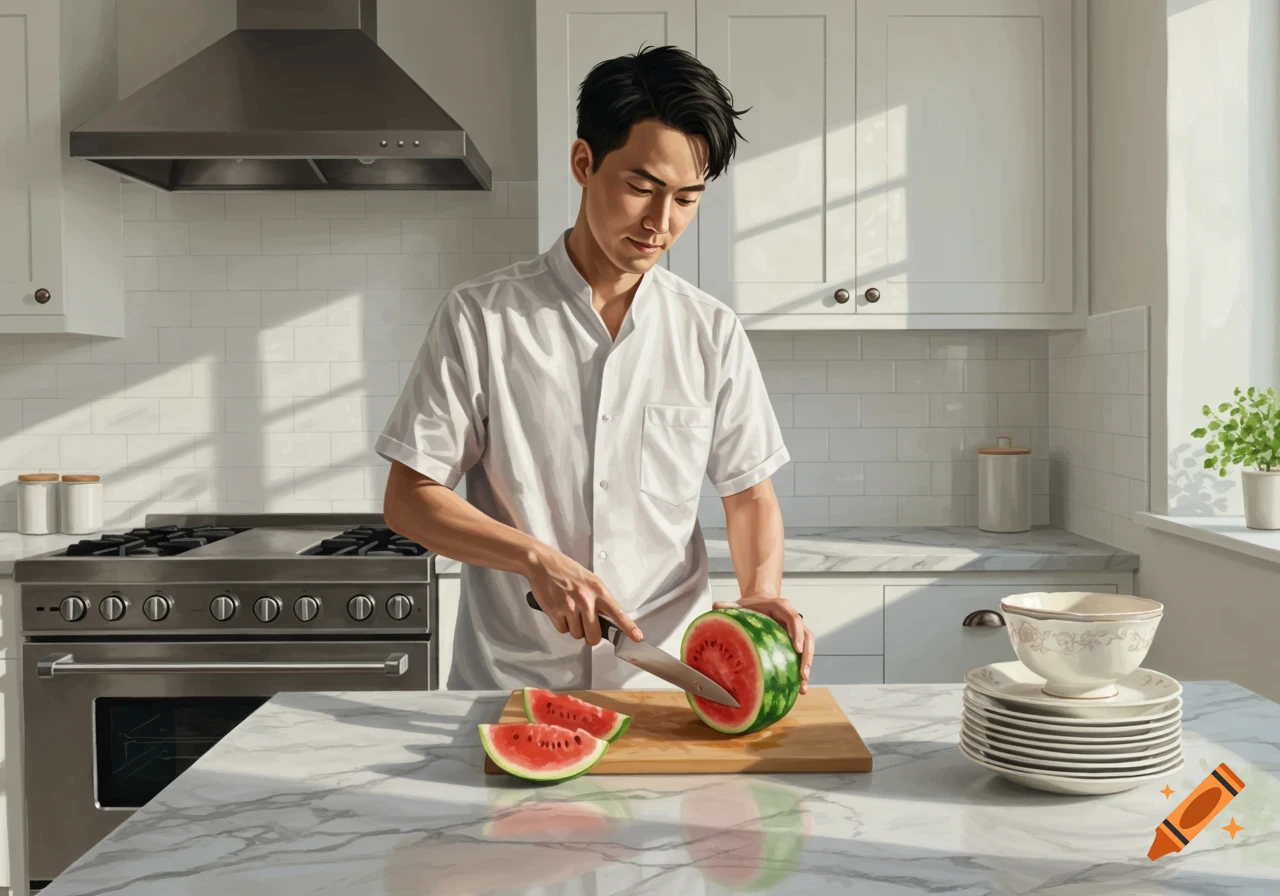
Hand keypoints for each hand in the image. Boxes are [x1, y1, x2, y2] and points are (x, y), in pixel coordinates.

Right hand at [526, 548, 642, 645]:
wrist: (543, 564)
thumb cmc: (567, 571)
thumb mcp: (591, 581)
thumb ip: (600, 600)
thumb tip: (607, 620)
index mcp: (598, 591)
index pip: (617, 612)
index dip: (629, 627)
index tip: (637, 637)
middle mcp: (586, 600)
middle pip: (594, 635)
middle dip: (590, 637)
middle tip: (587, 629)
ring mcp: (570, 606)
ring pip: (577, 634)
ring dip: (574, 628)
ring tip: (569, 611)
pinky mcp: (555, 611)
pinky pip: (563, 630)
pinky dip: (562, 624)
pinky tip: (560, 611)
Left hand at [713, 594, 813, 694]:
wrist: (760, 603)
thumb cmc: (751, 606)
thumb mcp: (740, 605)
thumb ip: (729, 606)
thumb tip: (715, 606)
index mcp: (781, 608)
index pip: (794, 619)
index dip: (797, 633)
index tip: (798, 649)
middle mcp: (792, 619)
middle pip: (807, 636)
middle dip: (807, 656)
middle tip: (803, 673)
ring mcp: (796, 631)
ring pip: (808, 648)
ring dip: (808, 665)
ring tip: (802, 685)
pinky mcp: (796, 642)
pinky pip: (803, 655)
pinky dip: (802, 669)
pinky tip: (799, 686)